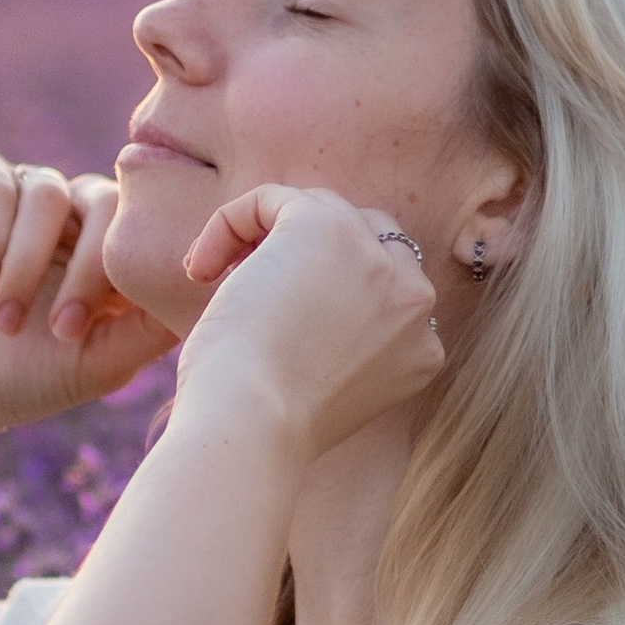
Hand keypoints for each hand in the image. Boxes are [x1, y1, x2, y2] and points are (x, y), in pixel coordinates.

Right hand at [0, 153, 172, 468]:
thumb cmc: (24, 377)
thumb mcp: (101, 362)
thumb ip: (153, 326)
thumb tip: (216, 294)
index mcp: (111, 249)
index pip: (144, 227)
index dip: (120, 273)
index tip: (85, 330)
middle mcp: (74, 214)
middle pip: (105, 203)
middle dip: (82, 270)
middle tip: (57, 330)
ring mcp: (25, 196)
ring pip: (49, 194)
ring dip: (25, 264)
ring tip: (2, 321)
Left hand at [170, 184, 444, 458]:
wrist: (254, 425)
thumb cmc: (269, 424)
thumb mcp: (331, 389)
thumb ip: (343, 342)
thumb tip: (303, 295)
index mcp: (424, 346)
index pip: (386, 287)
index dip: (327, 291)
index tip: (278, 322)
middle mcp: (414, 298)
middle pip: (365, 238)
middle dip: (308, 255)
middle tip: (253, 291)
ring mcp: (376, 258)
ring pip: (319, 211)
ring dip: (265, 240)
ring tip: (219, 279)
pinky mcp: (325, 225)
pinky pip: (272, 199)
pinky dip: (229, 225)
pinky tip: (201, 268)